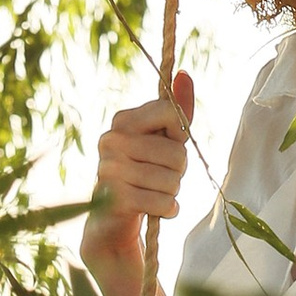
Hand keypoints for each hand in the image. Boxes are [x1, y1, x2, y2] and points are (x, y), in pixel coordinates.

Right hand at [81, 69, 194, 259]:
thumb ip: (176, 111)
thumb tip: (184, 75)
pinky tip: (152, 208)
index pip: (171, 112)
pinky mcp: (117, 199)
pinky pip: (164, 202)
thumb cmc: (143, 174)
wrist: (112, 221)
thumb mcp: (161, 141)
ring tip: (153, 192)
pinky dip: (167, 210)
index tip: (166, 145)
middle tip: (159, 176)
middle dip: (178, 171)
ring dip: (172, 192)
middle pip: (178, 153)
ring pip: (173, 180)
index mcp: (122, 121)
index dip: (179, 135)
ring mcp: (111, 169)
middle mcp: (111, 140)